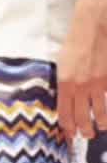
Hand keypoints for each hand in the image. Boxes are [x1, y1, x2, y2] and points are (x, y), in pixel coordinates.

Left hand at [57, 4, 106, 139]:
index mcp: (65, 84)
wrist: (94, 28)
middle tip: (86, 134)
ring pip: (100, 114)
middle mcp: (81, 88)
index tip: (69, 134)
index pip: (64, 115)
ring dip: (100, 124)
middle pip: (83, 119)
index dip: (67, 128)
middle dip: (85, 131)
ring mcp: (98, 85)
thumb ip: (63, 83)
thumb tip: (64, 100)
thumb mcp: (61, 64)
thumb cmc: (75, 42)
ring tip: (101, 127)